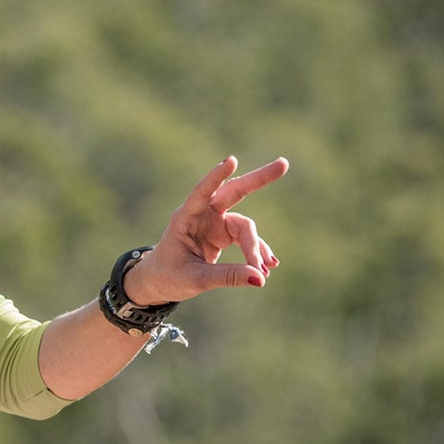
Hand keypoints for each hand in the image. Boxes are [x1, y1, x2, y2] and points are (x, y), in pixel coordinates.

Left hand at [124, 155, 288, 305]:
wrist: (159, 282)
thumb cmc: (169, 276)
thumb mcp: (196, 280)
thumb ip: (227, 276)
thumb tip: (261, 278)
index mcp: (185, 218)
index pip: (202, 192)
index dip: (216, 177)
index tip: (231, 160)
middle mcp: (201, 214)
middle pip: (233, 192)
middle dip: (258, 179)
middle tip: (283, 164)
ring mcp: (214, 222)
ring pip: (244, 227)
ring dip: (256, 247)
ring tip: (265, 271)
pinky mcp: (223, 234)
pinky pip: (246, 239)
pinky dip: (257, 252)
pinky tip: (268, 267)